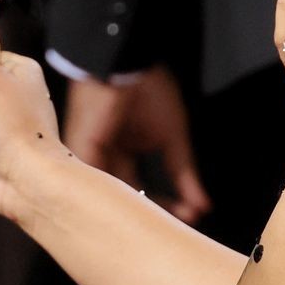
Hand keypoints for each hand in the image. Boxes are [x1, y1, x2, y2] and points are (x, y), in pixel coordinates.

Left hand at [65, 68, 211, 224]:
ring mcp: (88, 155)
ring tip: (158, 222)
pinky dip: (113, 198)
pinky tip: (135, 212)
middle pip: (122, 197)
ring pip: (106, 194)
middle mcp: (102, 158)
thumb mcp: (173, 136)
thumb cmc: (148, 89)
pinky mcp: (81, 149)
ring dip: (133, 209)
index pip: (139, 191)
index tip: (189, 217)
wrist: (125, 60)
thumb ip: (183, 173)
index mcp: (120, 154)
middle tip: (174, 225)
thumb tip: (203, 204)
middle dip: (149, 213)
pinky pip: (91, 182)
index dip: (164, 206)